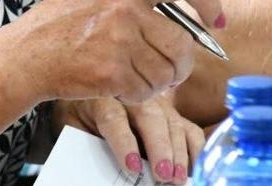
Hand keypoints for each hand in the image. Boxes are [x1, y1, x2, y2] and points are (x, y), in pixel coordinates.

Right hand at [0, 0, 224, 104]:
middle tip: (167, 69)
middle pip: (182, 42)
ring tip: (133, 76)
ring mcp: (118, 41)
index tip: (215, 20)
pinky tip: (117, 86)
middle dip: (179, 63)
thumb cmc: (59, 22)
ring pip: (166, 72)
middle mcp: (125, 8)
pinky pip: (146, 91)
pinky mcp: (112, 73)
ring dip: (156, 83)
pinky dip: (137, 95)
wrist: (24, 56)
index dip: (208, 1)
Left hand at [59, 94, 204, 183]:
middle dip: (160, 149)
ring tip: (178, 178)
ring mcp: (156, 103)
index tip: (132, 167)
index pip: (114, 120)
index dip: (124, 144)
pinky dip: (195, 149)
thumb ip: (90, 145)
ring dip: (179, 153)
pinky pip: (189, 129)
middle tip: (163, 176)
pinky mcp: (173, 113)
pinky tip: (194, 169)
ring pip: (173, 124)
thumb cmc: (83, 118)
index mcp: (102, 100)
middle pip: (150, 119)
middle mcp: (133, 98)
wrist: (90, 93)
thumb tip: (101, 171)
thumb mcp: (76, 129)